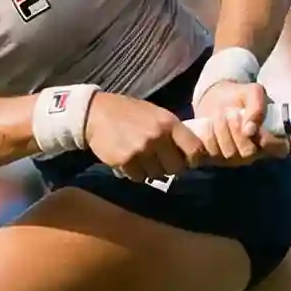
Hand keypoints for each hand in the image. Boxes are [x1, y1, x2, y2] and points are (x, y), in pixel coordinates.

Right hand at [85, 92, 209, 183]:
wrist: (95, 113)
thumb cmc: (128, 112)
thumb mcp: (155, 114)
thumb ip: (172, 131)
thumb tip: (188, 154)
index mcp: (169, 123)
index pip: (194, 149)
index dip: (193, 159)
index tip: (188, 161)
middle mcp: (157, 137)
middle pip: (176, 168)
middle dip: (169, 167)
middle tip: (160, 160)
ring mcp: (141, 150)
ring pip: (157, 175)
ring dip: (151, 171)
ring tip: (141, 158)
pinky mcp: (125, 161)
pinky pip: (139, 178)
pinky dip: (136, 173)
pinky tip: (129, 160)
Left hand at [189, 80, 287, 166]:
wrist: (216, 100)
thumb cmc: (241, 97)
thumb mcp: (253, 92)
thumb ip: (257, 106)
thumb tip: (250, 130)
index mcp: (271, 140)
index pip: (279, 149)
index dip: (268, 141)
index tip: (253, 126)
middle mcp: (255, 154)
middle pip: (247, 152)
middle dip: (236, 129)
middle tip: (231, 112)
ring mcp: (234, 160)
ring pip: (227, 152)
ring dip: (221, 129)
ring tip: (219, 115)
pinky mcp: (214, 159)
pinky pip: (209, 154)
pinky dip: (205, 139)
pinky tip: (205, 126)